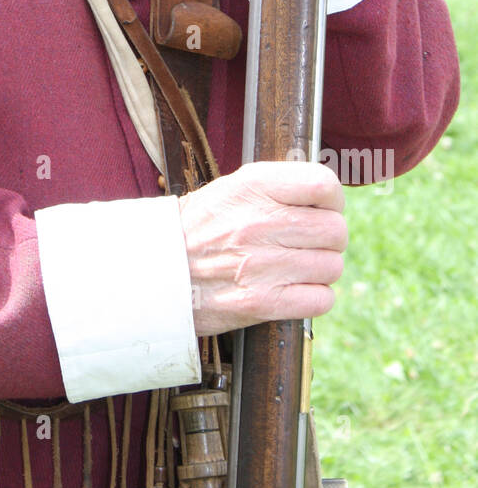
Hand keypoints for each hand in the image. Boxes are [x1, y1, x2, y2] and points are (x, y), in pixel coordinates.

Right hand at [178, 161, 347, 334]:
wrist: (152, 272)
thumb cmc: (195, 229)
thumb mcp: (229, 190)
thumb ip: (275, 187)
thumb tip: (324, 194)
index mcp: (253, 186)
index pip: (324, 185)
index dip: (332, 200)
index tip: (323, 209)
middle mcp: (260, 222)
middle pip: (335, 230)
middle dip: (328, 239)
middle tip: (309, 244)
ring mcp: (262, 264)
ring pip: (332, 266)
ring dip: (321, 270)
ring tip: (297, 268)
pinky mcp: (261, 303)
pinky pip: (320, 300)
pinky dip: (315, 298)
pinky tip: (295, 290)